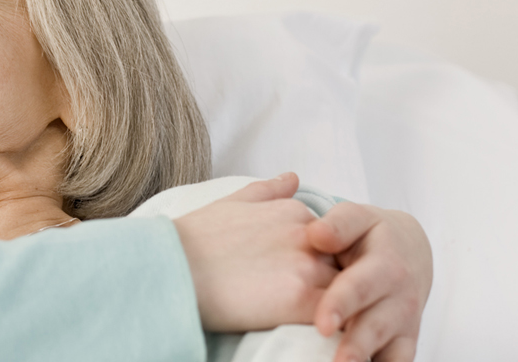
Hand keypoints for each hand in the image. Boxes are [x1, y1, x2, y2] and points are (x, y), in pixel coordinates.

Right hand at [175, 173, 340, 331]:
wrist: (169, 269)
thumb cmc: (192, 241)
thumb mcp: (231, 203)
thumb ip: (268, 191)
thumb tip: (293, 178)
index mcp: (294, 211)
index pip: (333, 240)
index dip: (325, 263)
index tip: (312, 282)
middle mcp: (307, 233)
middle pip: (345, 264)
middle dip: (341, 285)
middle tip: (337, 308)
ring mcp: (306, 265)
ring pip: (347, 291)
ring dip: (344, 309)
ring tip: (339, 329)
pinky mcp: (300, 299)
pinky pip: (336, 318)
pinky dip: (336, 328)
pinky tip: (330, 340)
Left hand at [306, 203, 433, 361]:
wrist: (411, 252)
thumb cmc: (372, 236)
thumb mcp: (357, 219)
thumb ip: (338, 224)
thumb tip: (317, 234)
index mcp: (386, 264)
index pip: (361, 286)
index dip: (342, 304)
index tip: (323, 323)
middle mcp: (400, 298)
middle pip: (377, 327)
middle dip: (357, 346)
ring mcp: (405, 326)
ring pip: (393, 353)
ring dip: (369, 361)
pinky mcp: (404, 345)